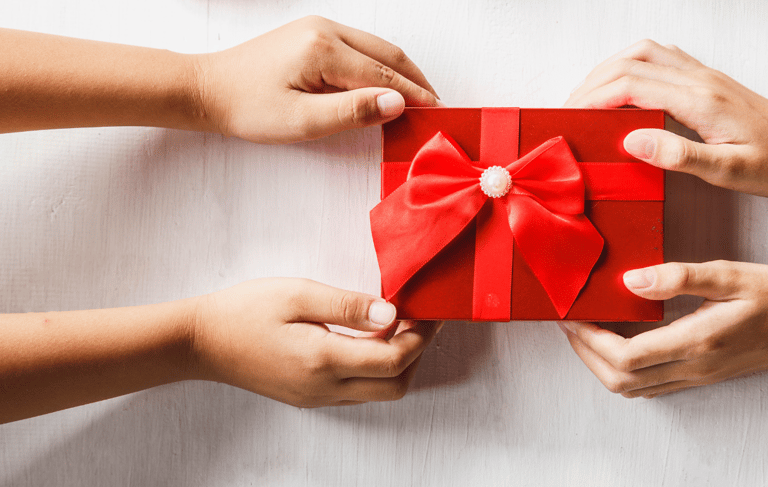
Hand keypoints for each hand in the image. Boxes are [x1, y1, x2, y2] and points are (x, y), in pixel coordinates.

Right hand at [190, 277, 441, 406]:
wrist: (202, 342)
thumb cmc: (245, 311)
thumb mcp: (298, 293)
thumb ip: (348, 305)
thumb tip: (391, 313)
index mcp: (323, 359)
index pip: (394, 359)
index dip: (421, 336)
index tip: (429, 311)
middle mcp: (324, 388)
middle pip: (395, 386)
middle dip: (417, 354)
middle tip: (420, 320)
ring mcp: (316, 397)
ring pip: (378, 392)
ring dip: (397, 363)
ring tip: (396, 326)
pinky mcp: (309, 397)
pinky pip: (357, 391)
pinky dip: (373, 369)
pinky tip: (367, 340)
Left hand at [194, 16, 440, 143]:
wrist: (210, 90)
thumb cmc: (249, 108)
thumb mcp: (301, 121)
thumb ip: (351, 112)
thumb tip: (397, 103)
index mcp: (324, 49)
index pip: (383, 74)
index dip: (413, 96)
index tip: (436, 113)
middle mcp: (326, 30)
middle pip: (387, 54)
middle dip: (415, 80)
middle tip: (435, 107)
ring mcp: (319, 29)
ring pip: (375, 49)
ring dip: (399, 72)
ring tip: (418, 99)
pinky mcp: (313, 35)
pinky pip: (358, 48)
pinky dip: (379, 67)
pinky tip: (385, 86)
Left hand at [558, 261, 767, 397]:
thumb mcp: (728, 275)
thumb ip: (678, 277)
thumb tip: (630, 281)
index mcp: (696, 341)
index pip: (625, 356)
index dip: (590, 341)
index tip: (573, 319)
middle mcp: (693, 366)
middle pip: (621, 380)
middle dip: (586, 355)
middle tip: (570, 327)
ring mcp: (697, 376)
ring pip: (633, 389)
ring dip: (600, 366)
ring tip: (586, 335)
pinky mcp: (701, 377)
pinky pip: (651, 387)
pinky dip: (623, 373)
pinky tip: (617, 348)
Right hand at [565, 39, 767, 196]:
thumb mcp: (729, 171)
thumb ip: (680, 157)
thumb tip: (632, 142)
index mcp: (701, 101)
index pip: (632, 85)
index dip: (595, 98)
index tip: (572, 116)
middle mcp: (700, 80)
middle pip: (632, 62)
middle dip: (592, 83)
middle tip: (570, 109)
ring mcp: (703, 76)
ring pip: (644, 53)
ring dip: (608, 69)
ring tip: (587, 96)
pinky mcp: (706, 79)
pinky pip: (660, 57)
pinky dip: (630, 66)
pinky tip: (622, 86)